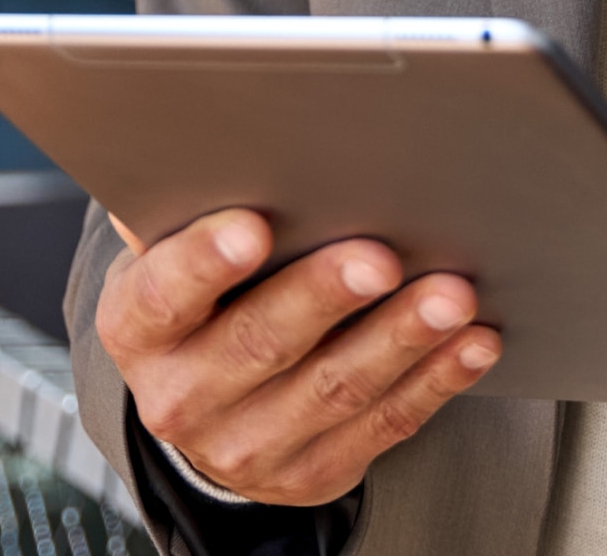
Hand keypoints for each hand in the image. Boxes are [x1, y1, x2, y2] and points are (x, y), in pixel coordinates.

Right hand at [94, 207, 500, 504]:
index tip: (254, 226)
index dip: (206, 261)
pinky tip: (470, 343)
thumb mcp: (165, 249)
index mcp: (136, 327)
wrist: (198, 397)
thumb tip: (211, 135)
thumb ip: (184, 202)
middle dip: (325, 296)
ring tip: (451, 295)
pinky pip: (382, 426)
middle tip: (381, 256)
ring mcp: (247, 447)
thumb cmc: (194, 291)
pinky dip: (433, 381)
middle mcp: (182, 397)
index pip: (165, 293)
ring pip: (334, 389)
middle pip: (260, 343)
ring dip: (400, 339)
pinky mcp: (312, 471)